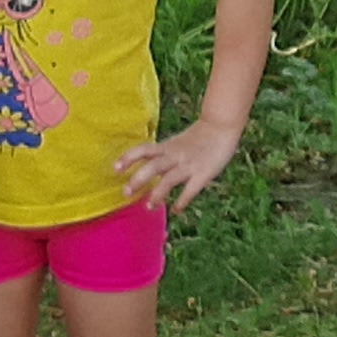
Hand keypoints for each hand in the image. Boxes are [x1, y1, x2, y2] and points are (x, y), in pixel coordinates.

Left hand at [116, 118, 242, 211]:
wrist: (221, 126)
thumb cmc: (198, 136)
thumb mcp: (177, 143)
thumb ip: (163, 155)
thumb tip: (146, 171)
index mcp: (167, 147)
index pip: (143, 150)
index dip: (129, 158)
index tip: (115, 169)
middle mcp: (175, 156)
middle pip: (153, 166)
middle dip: (138, 180)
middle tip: (126, 193)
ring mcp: (189, 165)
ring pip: (169, 180)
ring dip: (157, 194)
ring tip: (149, 207)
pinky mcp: (203, 174)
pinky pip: (190, 190)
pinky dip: (182, 201)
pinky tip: (176, 210)